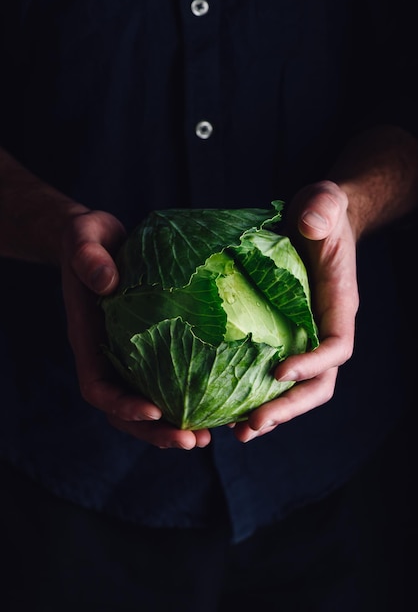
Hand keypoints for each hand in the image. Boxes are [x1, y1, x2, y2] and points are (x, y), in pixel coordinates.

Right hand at [60, 209, 210, 448]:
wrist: (98, 242)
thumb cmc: (88, 241)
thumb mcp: (84, 238)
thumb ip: (90, 258)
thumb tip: (107, 283)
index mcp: (88, 340)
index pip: (98, 388)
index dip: (122, 406)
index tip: (153, 411)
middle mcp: (109, 356)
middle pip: (125, 411)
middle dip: (156, 431)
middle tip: (194, 441)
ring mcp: (129, 356)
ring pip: (149, 404)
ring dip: (175, 426)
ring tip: (210, 437)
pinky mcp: (151, 348)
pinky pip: (168, 381)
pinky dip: (190, 399)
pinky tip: (219, 405)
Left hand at [233, 180, 358, 441]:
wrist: (315, 222)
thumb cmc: (323, 214)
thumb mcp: (324, 204)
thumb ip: (321, 211)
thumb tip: (308, 223)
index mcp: (338, 305)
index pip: (337, 346)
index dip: (314, 365)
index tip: (279, 373)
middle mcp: (322, 328)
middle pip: (317, 383)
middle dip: (288, 407)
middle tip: (252, 425)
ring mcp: (302, 335)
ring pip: (295, 388)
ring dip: (271, 412)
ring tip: (238, 432)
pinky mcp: (279, 334)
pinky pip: (271, 372)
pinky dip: (255, 392)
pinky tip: (227, 406)